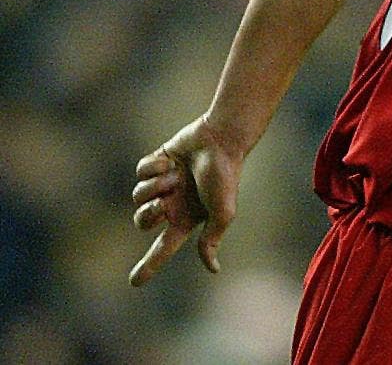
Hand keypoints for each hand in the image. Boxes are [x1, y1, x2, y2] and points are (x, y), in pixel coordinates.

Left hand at [128, 114, 244, 286]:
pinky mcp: (158, 162)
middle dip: (148, 213)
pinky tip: (172, 160)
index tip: (134, 283)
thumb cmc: (224, 176)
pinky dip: (155, 166)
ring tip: (176, 174)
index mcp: (186, 219)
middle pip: (141, 221)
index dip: (149, 266)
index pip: (163, 248)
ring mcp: (164, 183)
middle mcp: (173, 204)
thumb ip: (212, 239)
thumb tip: (213, 269)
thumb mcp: (222, 213)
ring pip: (138, 195)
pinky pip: (141, 171)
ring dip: (156, 185)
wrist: (220, 140)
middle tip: (164, 202)